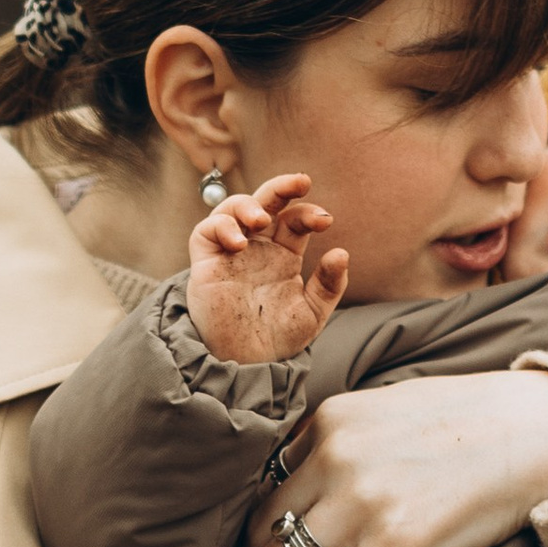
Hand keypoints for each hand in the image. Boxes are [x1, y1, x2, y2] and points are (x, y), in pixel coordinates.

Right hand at [188, 173, 348, 365]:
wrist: (248, 365)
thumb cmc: (279, 339)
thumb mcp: (313, 312)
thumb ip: (328, 285)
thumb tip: (341, 252)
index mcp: (283, 254)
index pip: (294, 219)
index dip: (308, 212)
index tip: (325, 221)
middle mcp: (257, 248)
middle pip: (265, 202)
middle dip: (281, 187)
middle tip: (301, 181)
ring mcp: (230, 254)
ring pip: (232, 209)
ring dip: (248, 204)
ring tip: (261, 217)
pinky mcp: (207, 265)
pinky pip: (205, 232)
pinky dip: (222, 227)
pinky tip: (240, 242)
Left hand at [239, 370, 547, 546]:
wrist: (539, 434)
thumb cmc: (473, 424)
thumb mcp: (392, 409)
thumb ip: (345, 440)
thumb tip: (308, 485)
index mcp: (331, 420)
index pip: (267, 483)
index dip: (255, 527)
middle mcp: (337, 456)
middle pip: (265, 527)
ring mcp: (363, 502)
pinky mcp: (395, 544)